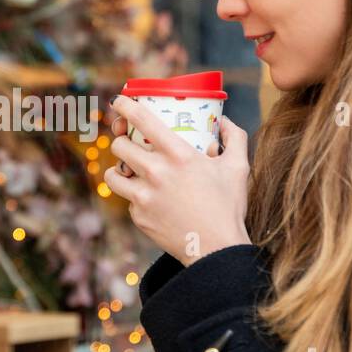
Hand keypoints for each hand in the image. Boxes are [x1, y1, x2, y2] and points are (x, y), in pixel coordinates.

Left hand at [105, 95, 252, 265]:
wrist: (216, 249)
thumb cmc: (229, 207)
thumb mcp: (238, 167)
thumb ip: (234, 137)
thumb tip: (223, 121)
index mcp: (178, 154)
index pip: (141, 119)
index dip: (125, 105)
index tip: (119, 101)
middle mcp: (156, 172)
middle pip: (119, 145)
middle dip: (121, 140)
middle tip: (128, 142)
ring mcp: (143, 196)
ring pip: (112, 173)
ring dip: (118, 168)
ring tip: (127, 169)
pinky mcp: (138, 216)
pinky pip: (127, 199)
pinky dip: (134, 196)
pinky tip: (148, 197)